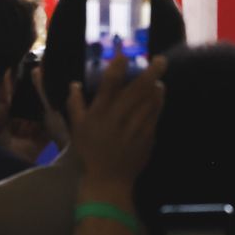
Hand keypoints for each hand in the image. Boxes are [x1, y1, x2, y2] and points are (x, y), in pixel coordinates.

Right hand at [67, 53, 167, 192]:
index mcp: (98, 115)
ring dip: (156, 86)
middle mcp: (116, 119)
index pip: (107, 87)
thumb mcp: (77, 129)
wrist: (107, 180)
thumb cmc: (90, 152)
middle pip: (135, 91)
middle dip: (149, 73)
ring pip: (149, 101)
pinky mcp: (146, 137)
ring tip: (159, 75)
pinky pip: (155, 114)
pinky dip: (158, 102)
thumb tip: (73, 83)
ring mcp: (133, 128)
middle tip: (161, 59)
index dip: (116, 69)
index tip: (124, 54)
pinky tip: (159, 92)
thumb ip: (75, 105)